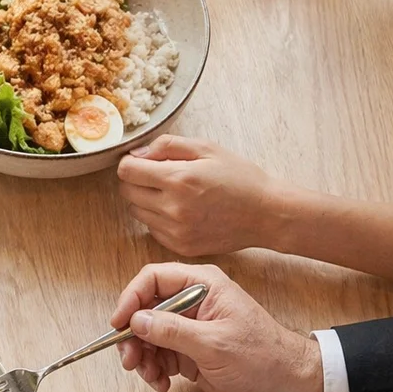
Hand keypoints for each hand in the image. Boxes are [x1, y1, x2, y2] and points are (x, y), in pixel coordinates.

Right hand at [109, 263, 322, 391]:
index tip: (119, 324)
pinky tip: (162, 384)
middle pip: (146, 310)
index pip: (153, 279)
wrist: (288, 388)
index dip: (131, 299)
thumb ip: (172, 330)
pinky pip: (160, 356)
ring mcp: (191, 329)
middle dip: (134, 336)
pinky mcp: (191, 353)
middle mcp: (193, 303)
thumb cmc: (263, 358)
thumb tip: (136, 320)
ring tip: (151, 377)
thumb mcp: (214, 344)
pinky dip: (155, 371)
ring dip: (143, 357)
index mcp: (203, 286)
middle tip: (130, 360)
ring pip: (149, 336)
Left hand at [117, 136, 291, 257]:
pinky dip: (158, 219)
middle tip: (158, 175)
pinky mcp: (180, 246)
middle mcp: (172, 208)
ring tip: (173, 193)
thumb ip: (167, 145)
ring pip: (136, 212)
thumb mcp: (207, 148)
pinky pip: (152, 229)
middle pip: (127, 192)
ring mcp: (176, 231)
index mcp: (178, 179)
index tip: (143, 161)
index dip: (131, 162)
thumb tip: (137, 153)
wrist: (266, 214)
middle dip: (137, 180)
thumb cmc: (240, 177)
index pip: (126, 171)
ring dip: (145, 200)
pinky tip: (180, 210)